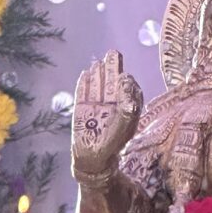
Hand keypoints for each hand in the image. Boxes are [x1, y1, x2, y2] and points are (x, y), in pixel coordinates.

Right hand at [71, 50, 142, 180]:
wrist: (93, 159)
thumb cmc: (112, 145)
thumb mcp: (124, 126)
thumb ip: (127, 107)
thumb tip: (126, 87)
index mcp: (125, 109)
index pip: (128, 90)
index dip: (126, 82)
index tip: (124, 78)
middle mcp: (112, 106)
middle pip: (113, 83)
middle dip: (113, 68)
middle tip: (114, 53)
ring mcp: (96, 107)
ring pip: (98, 86)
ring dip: (99, 73)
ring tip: (100, 61)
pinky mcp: (82, 110)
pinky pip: (83, 93)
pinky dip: (84, 84)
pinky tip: (86, 73)